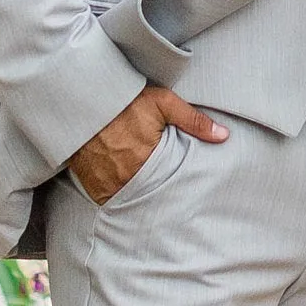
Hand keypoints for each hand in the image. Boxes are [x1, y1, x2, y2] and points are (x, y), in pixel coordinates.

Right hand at [69, 84, 227, 203]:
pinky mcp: (95, 189)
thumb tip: (224, 136)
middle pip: (154, 196)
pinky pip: (113, 202)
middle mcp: (129, 177)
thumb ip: (193, 120)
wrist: (81, 106)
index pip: (174, 183)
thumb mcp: (162, 103)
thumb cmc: (124, 103)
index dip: (182, 186)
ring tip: (151, 195)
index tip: (188, 187)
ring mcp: (110, 186)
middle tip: (172, 196)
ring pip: (134, 202)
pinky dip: (122, 199)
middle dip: (163, 196)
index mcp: (149, 158)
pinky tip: (129, 192)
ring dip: (143, 199)